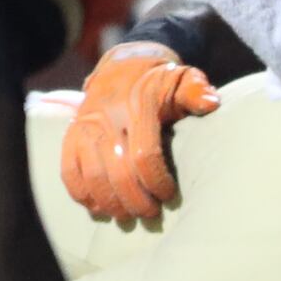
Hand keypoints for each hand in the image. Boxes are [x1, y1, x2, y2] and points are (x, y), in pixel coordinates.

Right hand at [61, 41, 218, 220]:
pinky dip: (81, 194)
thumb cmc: (160, 81)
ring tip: (127, 215)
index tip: (168, 195)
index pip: (144, 155)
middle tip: (150, 214)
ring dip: (110, 203)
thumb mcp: (183, 79)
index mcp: (138, 106)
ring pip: (93, 176)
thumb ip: (197, 91)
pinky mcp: (72, 134)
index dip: (156, 181)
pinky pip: (69, 170)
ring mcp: (86, 126)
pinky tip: (98, 207)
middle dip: (135, 200)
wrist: (123, 65)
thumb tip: (211, 103)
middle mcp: (107, 117)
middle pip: (118, 172)